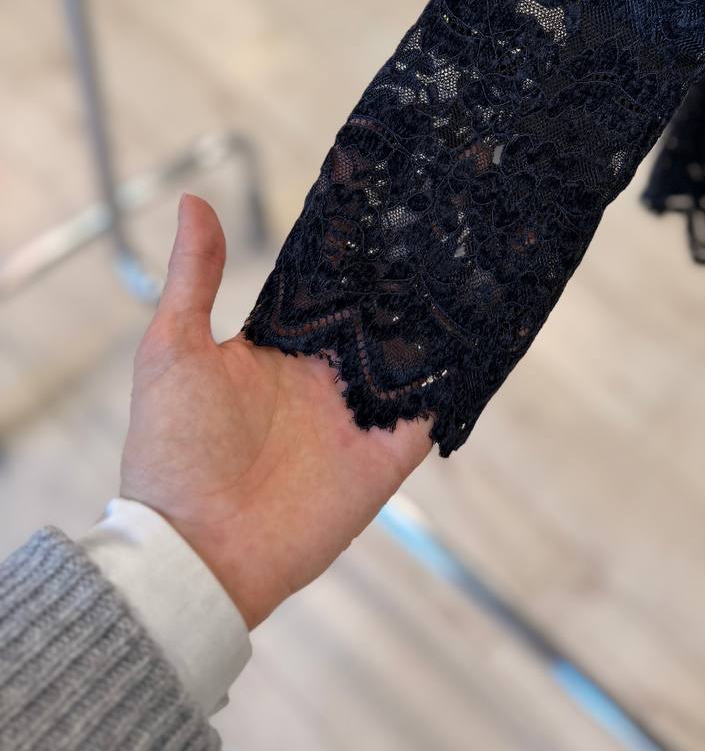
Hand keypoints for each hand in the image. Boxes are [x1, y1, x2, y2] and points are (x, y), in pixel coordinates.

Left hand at [120, 193, 432, 628]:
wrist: (196, 552)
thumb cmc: (174, 449)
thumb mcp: (174, 349)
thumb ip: (195, 276)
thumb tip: (194, 199)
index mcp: (279, 350)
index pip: (327, 293)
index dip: (353, 257)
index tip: (384, 203)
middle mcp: (325, 377)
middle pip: (377, 319)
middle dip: (406, 282)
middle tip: (444, 224)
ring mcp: (359, 415)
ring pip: (411, 357)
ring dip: (437, 323)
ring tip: (473, 265)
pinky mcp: (387, 454)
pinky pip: (432, 409)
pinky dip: (457, 378)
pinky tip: (484, 334)